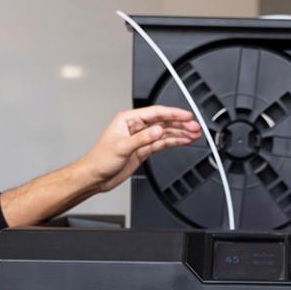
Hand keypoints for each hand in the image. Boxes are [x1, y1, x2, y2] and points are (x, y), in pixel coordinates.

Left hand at [76, 105, 200, 192]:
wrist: (95, 176)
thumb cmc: (100, 159)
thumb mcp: (122, 147)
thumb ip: (142, 138)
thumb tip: (158, 130)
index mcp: (128, 119)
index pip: (155, 113)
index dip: (173, 114)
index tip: (186, 116)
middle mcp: (136, 127)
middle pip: (163, 122)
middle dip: (180, 124)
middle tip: (195, 126)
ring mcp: (141, 138)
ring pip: (165, 132)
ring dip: (180, 133)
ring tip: (194, 133)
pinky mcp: (143, 150)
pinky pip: (162, 143)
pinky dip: (174, 142)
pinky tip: (184, 140)